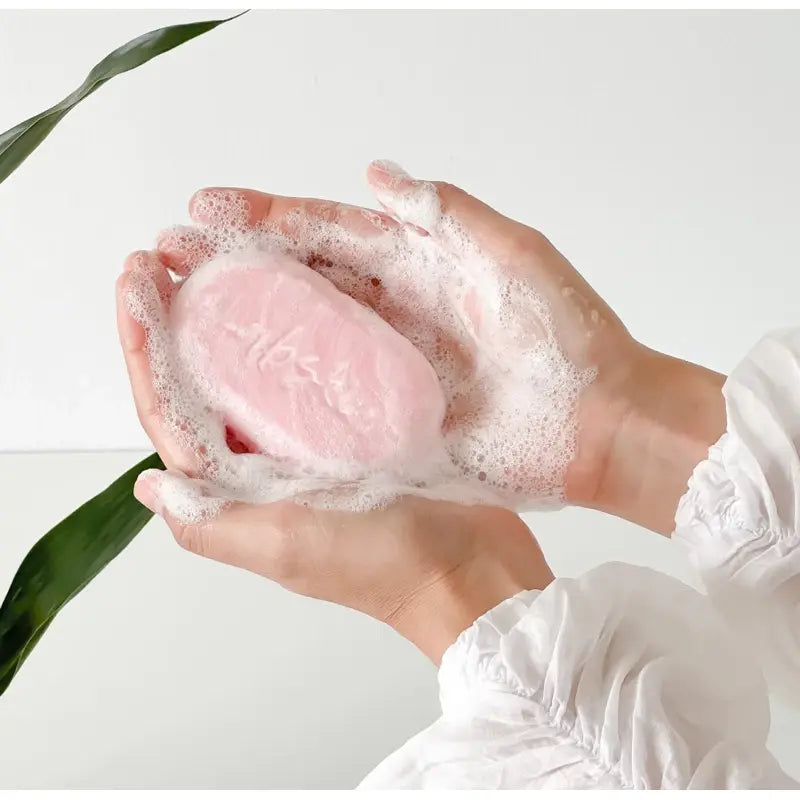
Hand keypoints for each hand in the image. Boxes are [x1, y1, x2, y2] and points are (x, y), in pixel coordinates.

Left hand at [117, 197, 553, 665]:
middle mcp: (269, 454)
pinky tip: (304, 278)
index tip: (135, 283)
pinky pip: (324, 358)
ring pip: (266, 358)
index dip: (144, 343)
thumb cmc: (382, 564)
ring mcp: (315, 434)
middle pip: (209, 373)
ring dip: (240, 306)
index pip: (171, 405)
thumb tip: (149, 487)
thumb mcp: (286, 544)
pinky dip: (308, 319)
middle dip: (181, 312)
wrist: (468, 568)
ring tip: (226, 251)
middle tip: (170, 252)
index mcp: (239, 481)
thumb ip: (212, 522)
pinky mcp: (361, 419)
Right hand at [146, 161, 725, 532]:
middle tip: (168, 257)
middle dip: (234, 268)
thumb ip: (448, 213)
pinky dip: (280, 401)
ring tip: (180, 316)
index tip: (205, 209)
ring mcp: (386, 374)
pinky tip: (231, 393)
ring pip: (302, 345)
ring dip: (243, 330)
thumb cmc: (571, 340)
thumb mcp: (514, 256)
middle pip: (299, 285)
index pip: (327, 234)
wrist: (604, 427)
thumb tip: (376, 175)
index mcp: (417, 269)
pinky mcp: (391, 426)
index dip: (266, 218)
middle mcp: (391, 318)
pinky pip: (325, 410)